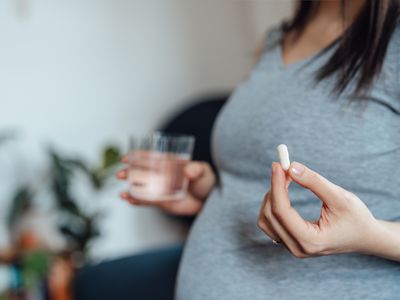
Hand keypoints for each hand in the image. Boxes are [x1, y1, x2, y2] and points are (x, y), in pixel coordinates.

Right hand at [117, 156, 215, 215]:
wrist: (208, 199)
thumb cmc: (206, 181)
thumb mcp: (204, 172)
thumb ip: (197, 169)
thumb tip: (188, 170)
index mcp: (169, 163)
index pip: (150, 157)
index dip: (137, 156)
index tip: (125, 157)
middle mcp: (161, 174)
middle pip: (141, 172)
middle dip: (129, 172)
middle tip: (120, 174)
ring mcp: (159, 188)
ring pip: (141, 187)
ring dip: (130, 189)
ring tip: (121, 194)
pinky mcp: (160, 201)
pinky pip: (146, 201)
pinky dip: (137, 200)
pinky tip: (128, 200)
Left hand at [257, 162, 379, 257]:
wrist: (365, 237)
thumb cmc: (356, 217)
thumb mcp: (339, 196)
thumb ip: (314, 182)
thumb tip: (291, 167)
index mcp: (311, 241)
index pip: (281, 212)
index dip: (276, 186)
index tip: (277, 165)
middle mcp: (298, 248)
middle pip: (270, 215)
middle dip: (274, 188)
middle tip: (282, 168)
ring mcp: (292, 247)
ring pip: (265, 220)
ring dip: (271, 197)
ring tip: (285, 179)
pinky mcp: (289, 242)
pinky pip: (269, 223)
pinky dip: (272, 205)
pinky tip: (283, 191)